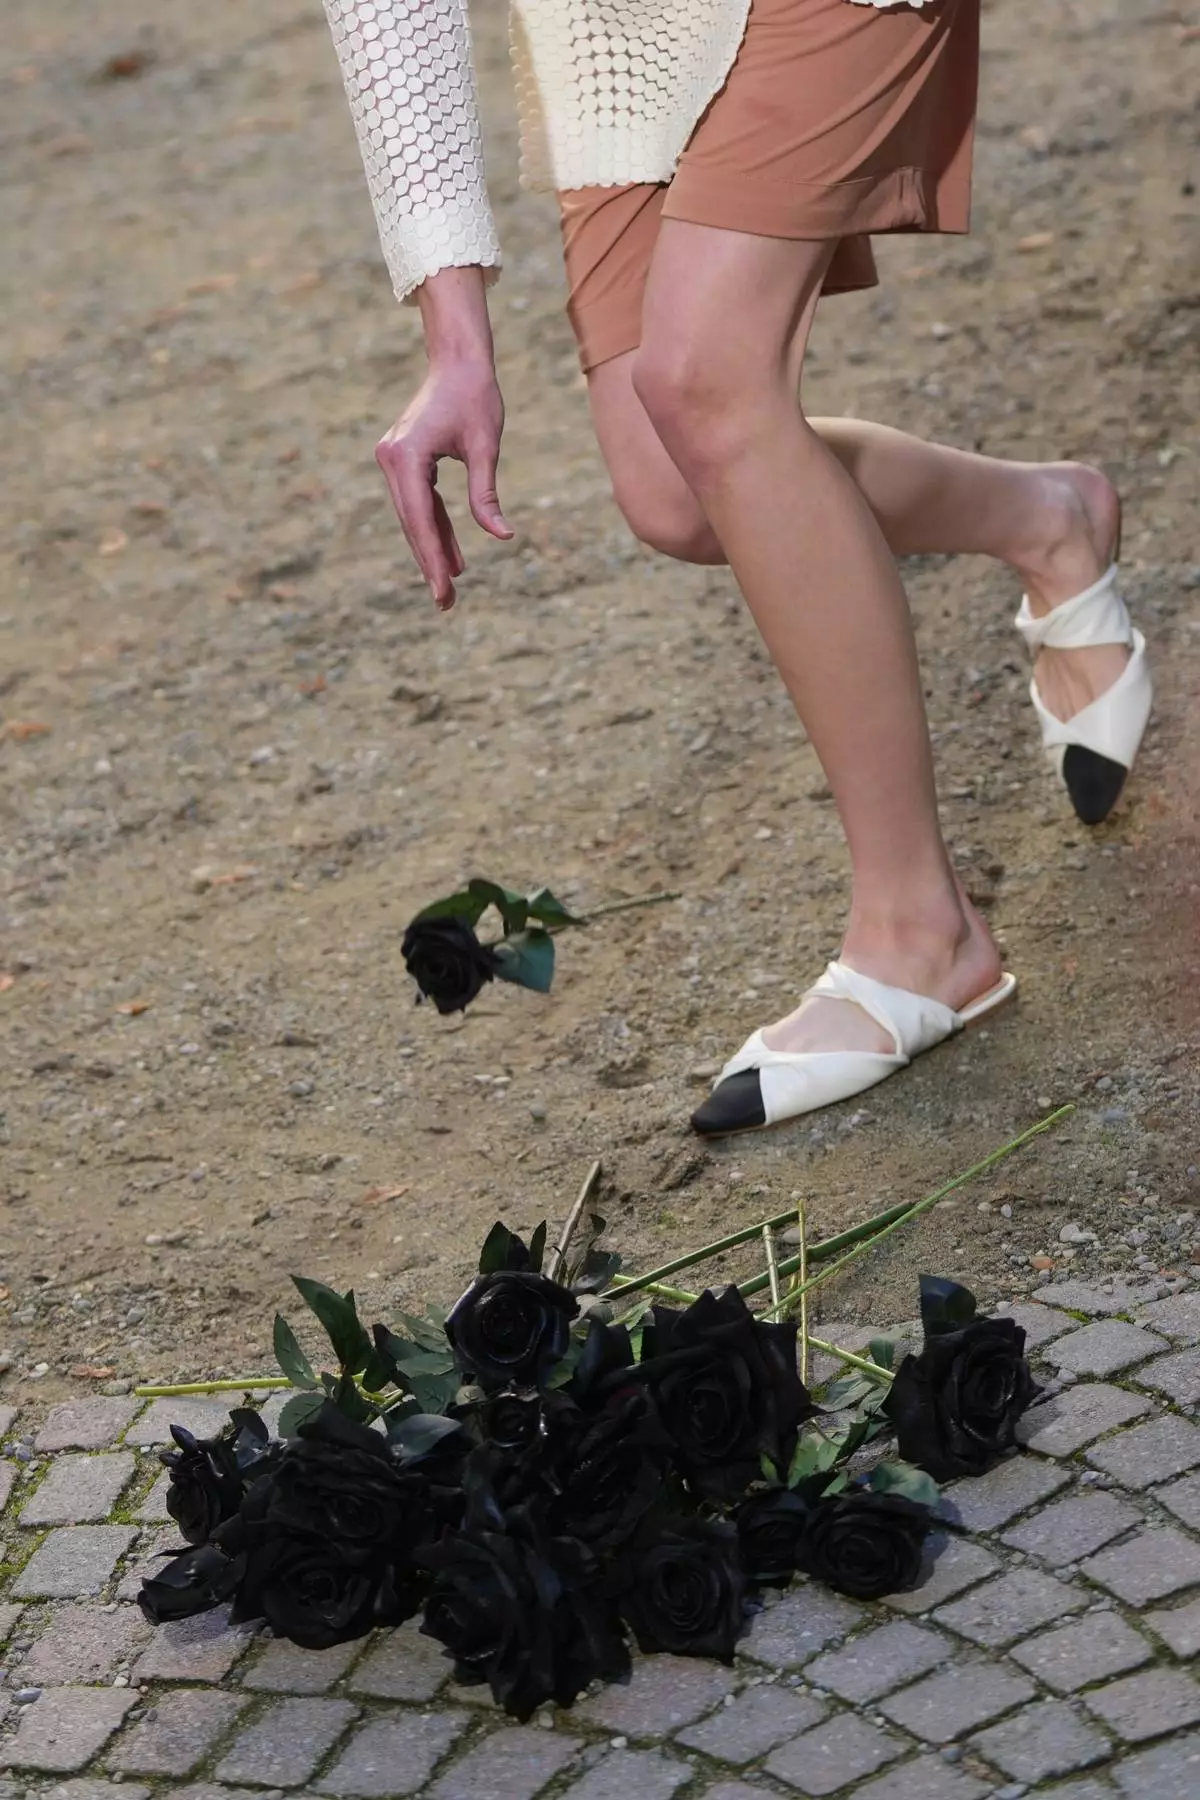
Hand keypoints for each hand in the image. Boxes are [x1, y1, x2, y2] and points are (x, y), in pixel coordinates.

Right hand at [375, 268, 512, 610]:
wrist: (459, 359)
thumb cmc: (476, 396)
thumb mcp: (486, 447)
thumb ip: (486, 494)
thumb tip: (501, 535)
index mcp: (405, 456)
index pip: (420, 519)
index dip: (433, 558)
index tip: (443, 591)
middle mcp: (390, 459)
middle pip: (412, 524)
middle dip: (430, 563)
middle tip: (446, 604)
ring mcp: (392, 460)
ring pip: (414, 517)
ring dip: (433, 550)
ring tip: (450, 588)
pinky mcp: (402, 460)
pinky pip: (419, 503)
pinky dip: (435, 528)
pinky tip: (453, 557)